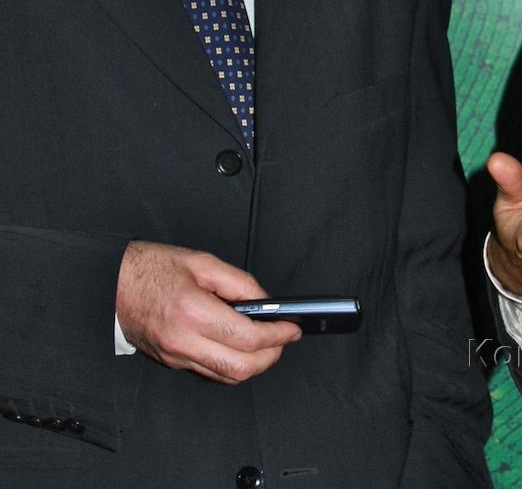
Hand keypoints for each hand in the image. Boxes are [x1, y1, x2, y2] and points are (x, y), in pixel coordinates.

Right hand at [116, 241, 300, 383]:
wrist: (111, 286)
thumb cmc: (152, 267)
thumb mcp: (202, 263)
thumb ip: (239, 283)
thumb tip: (266, 302)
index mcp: (192, 312)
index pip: (247, 338)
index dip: (277, 336)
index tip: (292, 328)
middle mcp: (183, 342)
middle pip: (240, 368)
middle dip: (271, 357)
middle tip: (284, 339)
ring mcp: (176, 357)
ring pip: (226, 377)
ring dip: (253, 365)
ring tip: (267, 343)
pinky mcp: (171, 363)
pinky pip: (210, 372)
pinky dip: (231, 365)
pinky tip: (240, 346)